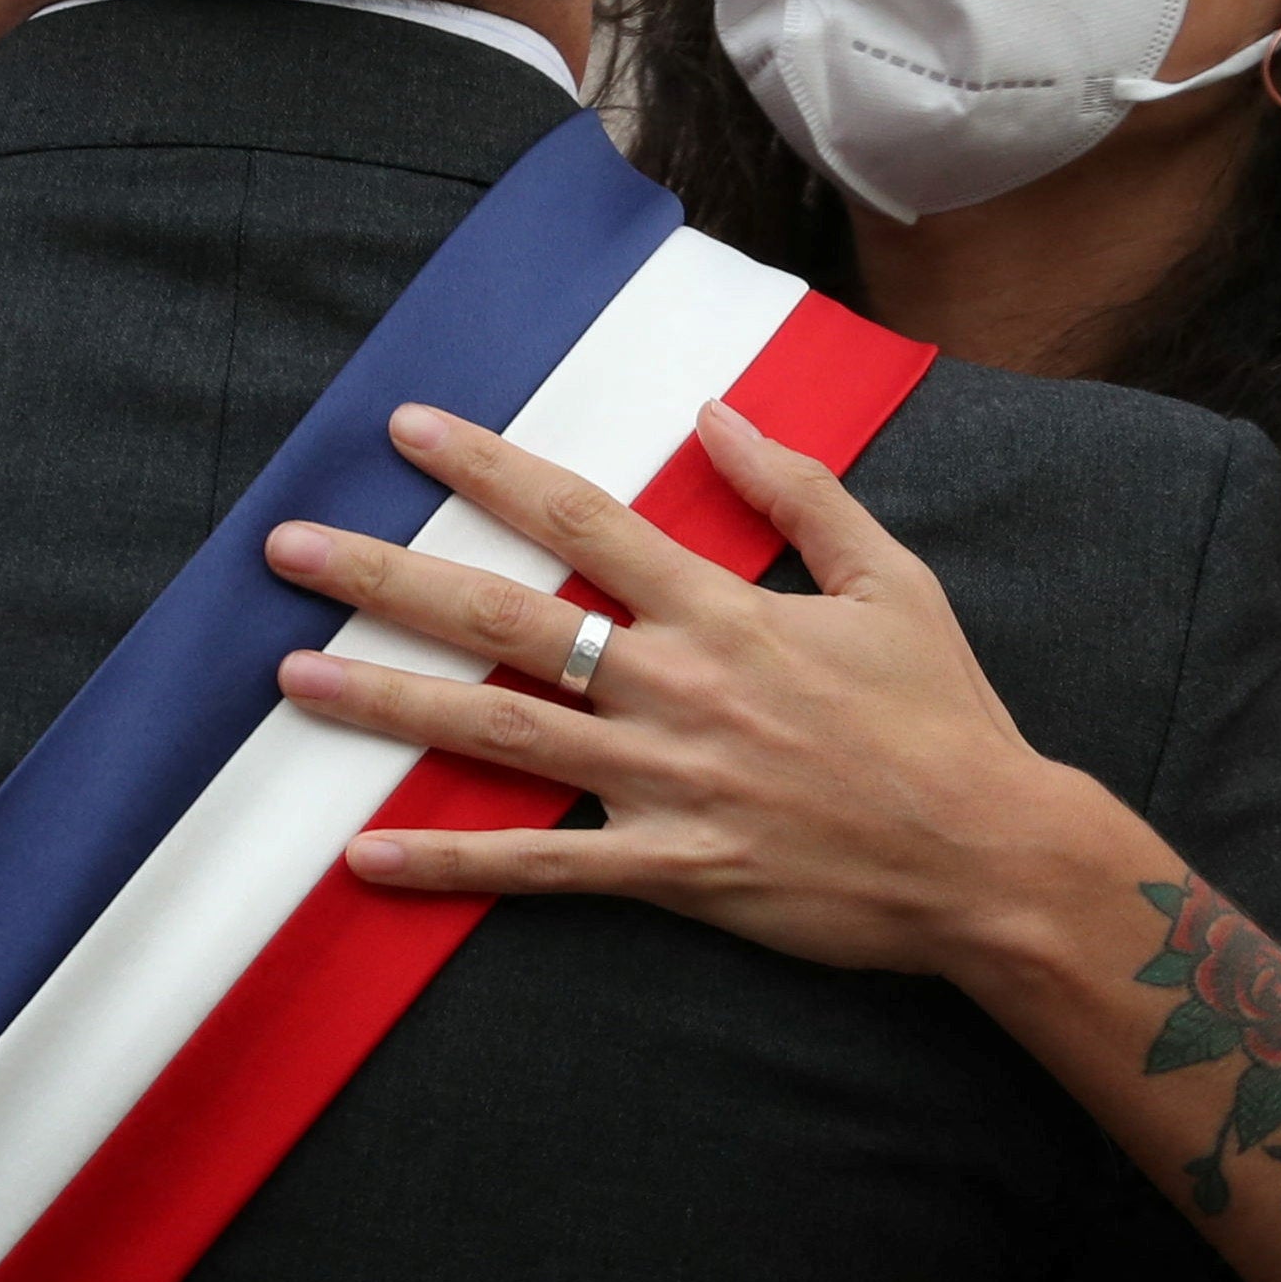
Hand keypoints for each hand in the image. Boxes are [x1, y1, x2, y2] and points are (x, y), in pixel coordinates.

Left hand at [257, 398, 1170, 988]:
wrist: (991, 857)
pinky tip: (364, 858)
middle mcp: (676, 684)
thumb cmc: (944, 718)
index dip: (486, 468)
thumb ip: (799, 492)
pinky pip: (540, 865)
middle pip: (505, 618)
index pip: (578, 517)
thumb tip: (717, 413)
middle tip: (289, 547)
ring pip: (499, 732)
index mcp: (721, 609)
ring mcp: (666, 780)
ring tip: (292, 676)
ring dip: (388, 702)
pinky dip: (450, 864)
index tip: (405, 430)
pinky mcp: (671, 868)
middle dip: (388, 575)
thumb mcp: (892, 581)